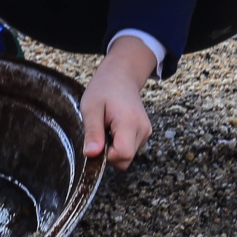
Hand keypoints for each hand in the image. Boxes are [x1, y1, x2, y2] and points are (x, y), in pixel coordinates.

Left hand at [81, 37, 157, 170]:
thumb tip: (91, 155)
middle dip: (108, 153)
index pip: (122, 154)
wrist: (121, 76)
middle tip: (99, 132)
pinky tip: (113, 128)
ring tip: (106, 127)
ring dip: (113, 148)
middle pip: (125, 160)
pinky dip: (119, 144)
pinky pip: (129, 149)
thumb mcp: (91, 107)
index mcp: (129, 122)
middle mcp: (142, 129)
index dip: (106, 155)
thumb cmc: (104, 89)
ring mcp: (145, 132)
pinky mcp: (144, 133)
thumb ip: (92, 132)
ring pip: (126, 156)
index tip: (96, 142)